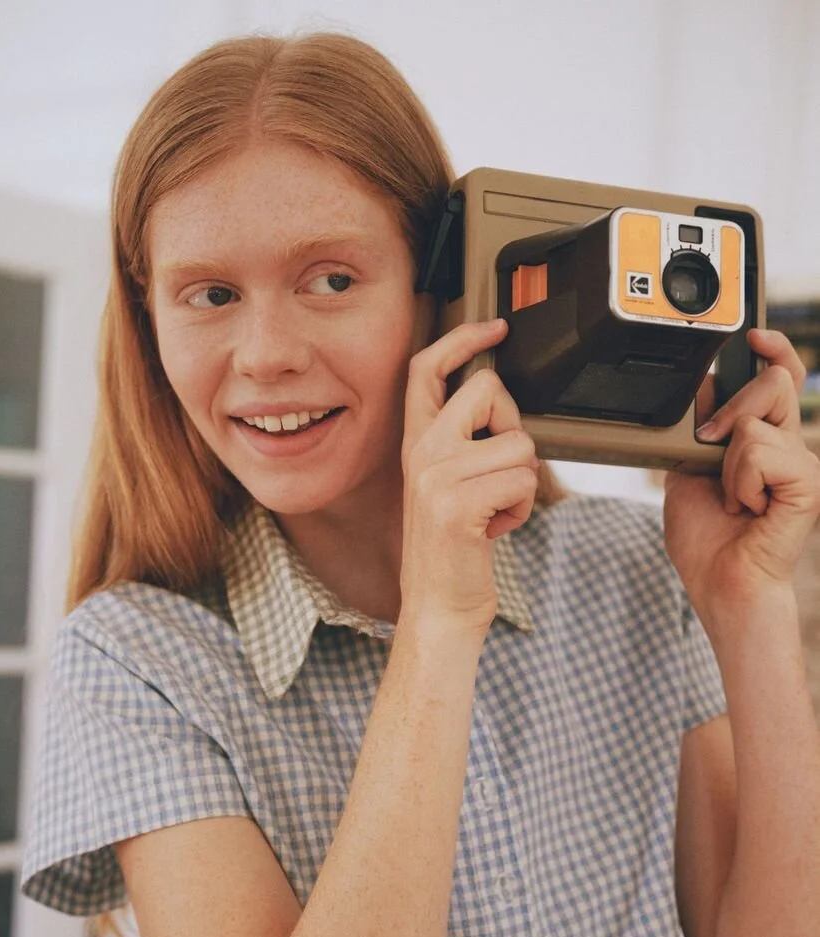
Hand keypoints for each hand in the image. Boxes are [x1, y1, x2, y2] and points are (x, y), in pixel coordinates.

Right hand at [400, 317, 539, 631]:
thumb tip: (503, 408)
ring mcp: (436, 476)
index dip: (461, 340)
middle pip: (487, 391)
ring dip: (522, 483)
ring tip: (495, 511)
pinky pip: (522, 481)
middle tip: (499, 471)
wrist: (439, 606)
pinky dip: (522, 509)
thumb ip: (466, 444)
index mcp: (416, 443)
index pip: (426, 369)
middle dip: (512, 427)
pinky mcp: (457, 503)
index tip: (494, 328)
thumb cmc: (454, 549)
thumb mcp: (451, 486)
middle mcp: (421, 452)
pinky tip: (496, 528)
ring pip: (518, 445)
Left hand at [663, 329, 819, 614]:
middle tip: (711, 452)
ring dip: (728, 463)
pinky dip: (740, 481)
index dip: (772, 350)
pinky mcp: (807, 481)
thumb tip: (703, 385)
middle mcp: (790, 445)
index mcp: (767, 440)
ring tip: (734, 498)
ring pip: (758, 419)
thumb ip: (698, 428)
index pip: (780, 378)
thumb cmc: (708, 540)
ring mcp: (802, 462)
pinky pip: (759, 451)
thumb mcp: (687, 469)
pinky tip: (748, 508)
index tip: (752, 336)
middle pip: (773, 381)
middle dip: (731, 410)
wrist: (721, 585)